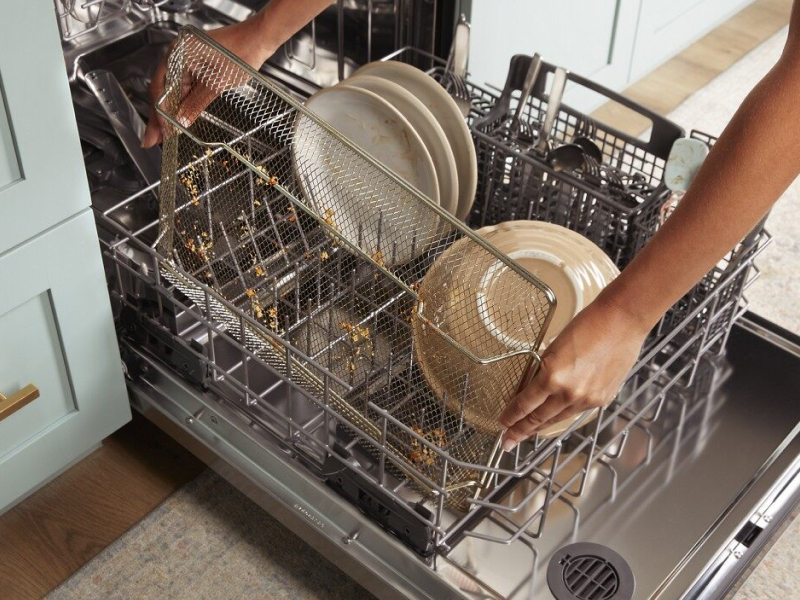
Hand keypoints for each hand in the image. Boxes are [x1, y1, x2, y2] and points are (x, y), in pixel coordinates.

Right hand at [142, 16, 275, 147]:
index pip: (161, 88)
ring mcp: (185, 58)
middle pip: (162, 90)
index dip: (159, 113)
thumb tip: (181, 121)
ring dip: (169, 111)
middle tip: (153, 139)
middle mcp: (177, 54)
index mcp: (178, 54)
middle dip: (159, 116)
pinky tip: (177, 117)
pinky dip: (180, 101)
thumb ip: (196, 103)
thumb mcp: (217, 84)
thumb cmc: (241, 53)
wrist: (258, 39)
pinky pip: (182, 85)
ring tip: (164, 133)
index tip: (160, 133)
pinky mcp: (195, 63)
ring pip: (172, 90)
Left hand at [498, 297, 647, 450]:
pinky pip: (576, 412)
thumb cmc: (586, 325)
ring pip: (558, 418)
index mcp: (552, 376)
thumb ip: (543, 371)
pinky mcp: (601, 399)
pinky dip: (563, 415)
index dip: (511, 416)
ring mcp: (587, 399)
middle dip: (521, 431)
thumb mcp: (553, 348)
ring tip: (527, 432)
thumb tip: (532, 388)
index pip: (525, 404)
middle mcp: (569, 393)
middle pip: (539, 418)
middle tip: (508, 441)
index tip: (501, 424)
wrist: (621, 322)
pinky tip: (554, 418)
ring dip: (541, 427)